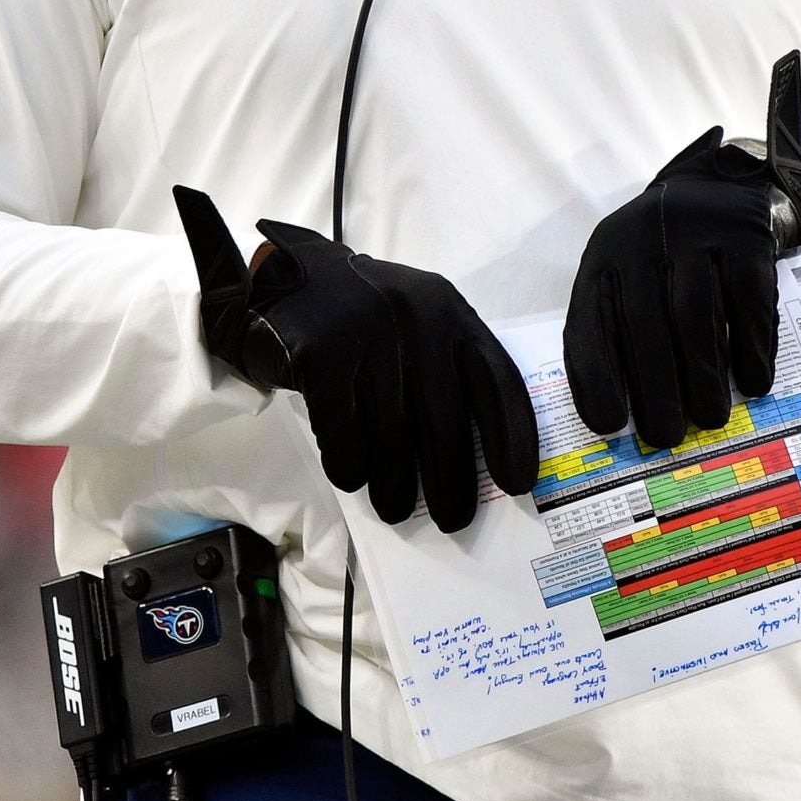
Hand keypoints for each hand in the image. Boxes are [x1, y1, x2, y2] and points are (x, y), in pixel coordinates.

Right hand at [175, 188, 539, 530]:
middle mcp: (416, 318)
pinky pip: (343, 433)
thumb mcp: (419, 320)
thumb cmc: (365, 317)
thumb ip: (448, 368)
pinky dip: (350, 464)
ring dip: (395, 484)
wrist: (285, 280)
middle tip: (454, 520)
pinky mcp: (321, 354)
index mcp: (450, 311)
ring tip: (395, 508)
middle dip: (451, 481)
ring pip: (391, 435)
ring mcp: (368, 334)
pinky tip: (352, 475)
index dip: (513, 436)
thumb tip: (474, 457)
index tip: (516, 483)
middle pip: (444, 421)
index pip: (496, 379)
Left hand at [564, 50, 800, 449]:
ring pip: (695, 314)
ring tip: (710, 417)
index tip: (610, 425)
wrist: (720, 186)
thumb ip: (614, 330)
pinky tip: (752, 380)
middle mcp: (642, 235)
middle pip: (645, 323)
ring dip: (703, 376)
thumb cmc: (664, 255)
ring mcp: (696, 230)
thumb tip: (612, 416)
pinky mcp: (746, 234)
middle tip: (668, 434)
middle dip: (656, 388)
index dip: (597, 376)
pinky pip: (749, 301)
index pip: (590, 319)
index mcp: (604, 254)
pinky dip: (751, 348)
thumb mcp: (625, 276)